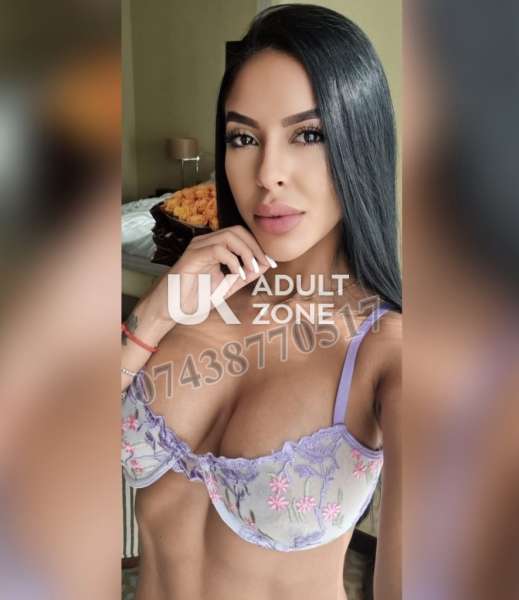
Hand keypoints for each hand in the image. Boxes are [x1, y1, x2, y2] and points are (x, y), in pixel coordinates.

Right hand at [141, 225, 275, 323]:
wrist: (170, 310)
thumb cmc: (193, 298)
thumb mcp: (226, 287)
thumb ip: (243, 276)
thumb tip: (263, 265)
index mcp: (212, 247)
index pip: (240, 235)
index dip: (258, 246)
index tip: (270, 263)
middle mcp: (204, 243)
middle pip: (237, 230)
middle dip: (255, 247)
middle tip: (264, 265)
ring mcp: (197, 248)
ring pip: (229, 236)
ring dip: (246, 252)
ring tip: (251, 270)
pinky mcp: (191, 257)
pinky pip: (217, 249)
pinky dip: (233, 261)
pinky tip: (237, 275)